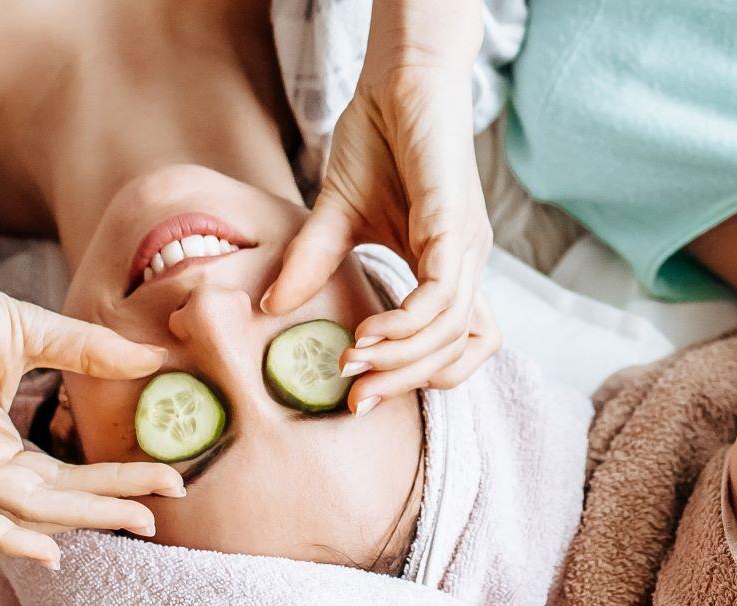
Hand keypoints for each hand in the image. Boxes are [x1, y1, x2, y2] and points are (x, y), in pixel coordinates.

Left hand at [0, 201, 182, 568]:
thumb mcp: (35, 333)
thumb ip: (91, 353)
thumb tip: (155, 359)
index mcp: (1, 441)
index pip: (69, 476)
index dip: (118, 482)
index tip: (168, 479)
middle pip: (57, 503)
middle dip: (112, 506)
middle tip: (164, 506)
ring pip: (28, 512)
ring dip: (85, 517)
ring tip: (138, 516)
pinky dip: (8, 539)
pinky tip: (50, 553)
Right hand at [263, 12, 499, 413]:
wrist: (398, 77)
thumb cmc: (379, 137)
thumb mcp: (337, 212)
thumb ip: (312, 262)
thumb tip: (269, 307)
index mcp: (445, 268)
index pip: (453, 347)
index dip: (413, 376)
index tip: (358, 390)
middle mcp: (466, 265)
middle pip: (455, 353)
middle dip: (403, 382)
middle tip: (353, 396)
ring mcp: (467, 248)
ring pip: (449, 332)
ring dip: (401, 359)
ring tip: (351, 364)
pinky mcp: (457, 227)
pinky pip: (442, 296)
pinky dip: (407, 324)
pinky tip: (369, 332)